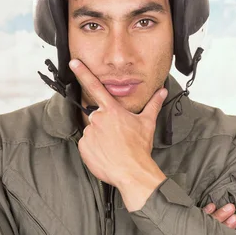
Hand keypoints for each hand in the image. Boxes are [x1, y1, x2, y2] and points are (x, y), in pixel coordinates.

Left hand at [68, 58, 167, 186]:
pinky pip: (86, 145)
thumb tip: (162, 91)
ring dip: (99, 137)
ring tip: (112, 148)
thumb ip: (153, 104)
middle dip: (105, 125)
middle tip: (117, 138)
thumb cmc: (139, 148)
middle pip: (97, 117)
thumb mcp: (147, 123)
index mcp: (112, 110)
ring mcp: (89, 133)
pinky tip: (105, 154)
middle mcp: (98, 118)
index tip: (73, 62)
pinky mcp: (83, 147)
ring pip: (92, 131)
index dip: (83, 73)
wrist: (132, 171)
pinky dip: (93, 149)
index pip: (95, 86)